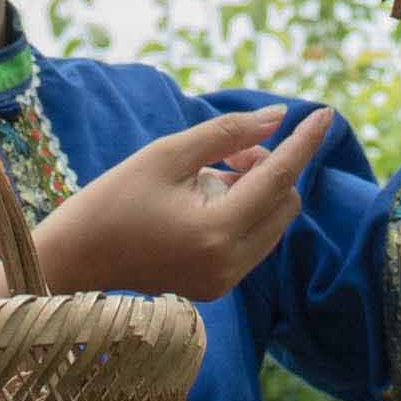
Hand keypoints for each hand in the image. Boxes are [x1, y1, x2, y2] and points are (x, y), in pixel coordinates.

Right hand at [28, 104, 331, 303]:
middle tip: (226, 151)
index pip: (279, 178)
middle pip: (285, 202)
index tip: (327, 113)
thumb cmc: (112, 200)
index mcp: (216, 231)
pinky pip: (254, 241)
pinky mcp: (218, 287)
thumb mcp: (167, 155)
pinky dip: (243, 212)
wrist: (73, 260)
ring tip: (207, 173)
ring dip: (256, 190)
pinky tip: (204, 199)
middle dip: (267, 167)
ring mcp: (226, 281)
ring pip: (273, 222)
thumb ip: (227, 134)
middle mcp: (230, 264)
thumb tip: (279, 117)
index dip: (304, 143)